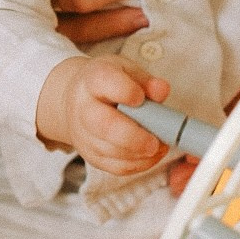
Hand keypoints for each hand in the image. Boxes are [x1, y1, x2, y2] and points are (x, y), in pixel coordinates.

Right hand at [35, 55, 170, 173]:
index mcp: (93, 79)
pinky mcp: (90, 155)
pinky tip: (151, 155)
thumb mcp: (127, 72)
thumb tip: (161, 90)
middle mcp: (82, 107)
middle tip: (155, 141)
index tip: (140, 98)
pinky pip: (114, 166)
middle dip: (133, 137)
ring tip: (160, 145)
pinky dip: (138, 164)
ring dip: (139, 154)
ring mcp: (83, 134)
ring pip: (110, 151)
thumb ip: (146, 81)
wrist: (78, 100)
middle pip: (104, 125)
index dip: (126, 91)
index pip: (105, 82)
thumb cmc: (108, 84)